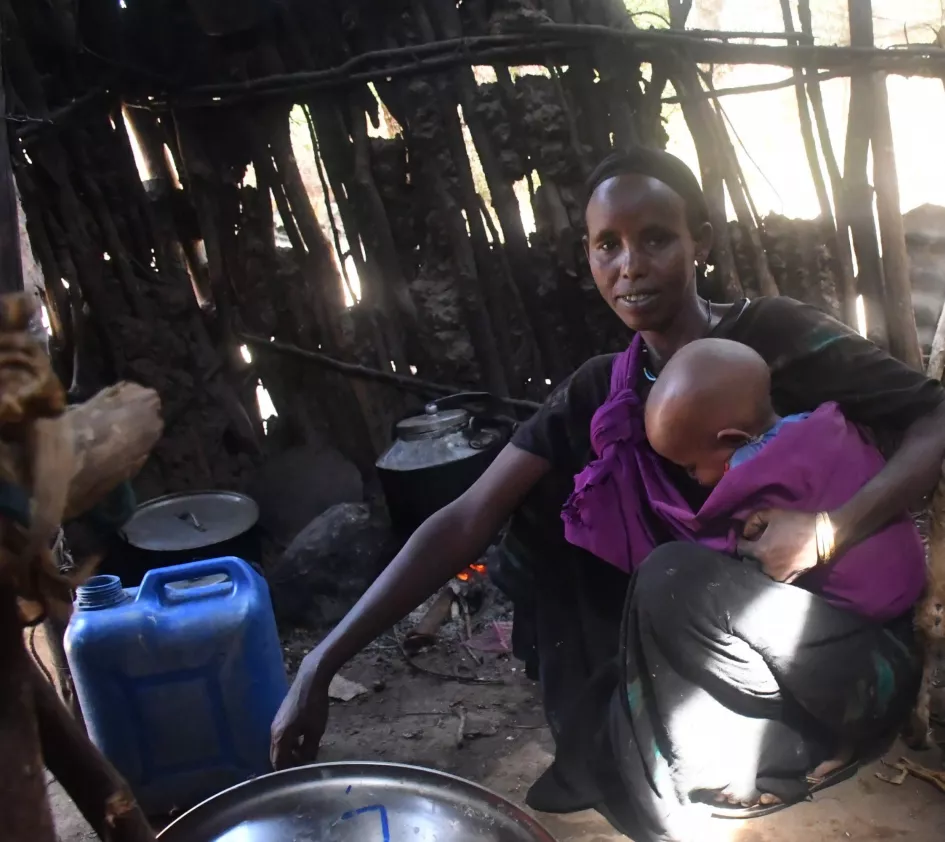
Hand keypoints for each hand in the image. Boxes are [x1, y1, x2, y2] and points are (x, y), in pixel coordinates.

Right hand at [270, 654, 331, 770]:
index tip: (299, 777)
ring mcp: (276, 722)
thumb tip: (307, 763)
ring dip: (289, 752)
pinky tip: (303, 740)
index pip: (279, 764)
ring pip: (279, 745)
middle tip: (303, 767)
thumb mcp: (316, 731)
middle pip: (276, 755)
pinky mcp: (281, 716)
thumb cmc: (314, 705)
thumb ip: (310, 750)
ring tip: (306, 754)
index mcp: (280, 737)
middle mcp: (273, 731)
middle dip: (288, 763)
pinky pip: (282, 735)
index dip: (288, 772)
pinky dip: (290, 742)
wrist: (310, 679)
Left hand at [735, 508, 818, 583]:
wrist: (822, 536)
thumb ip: (752, 521)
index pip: (740, 549)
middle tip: (759, 545)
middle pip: (749, 561)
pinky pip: (774, 576)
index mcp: (760, 551)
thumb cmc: (795, 523)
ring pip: (761, 570)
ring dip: (761, 563)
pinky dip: (773, 570)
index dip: (743, 541)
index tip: (748, 537)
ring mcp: (777, 576)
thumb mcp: (771, 514)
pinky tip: (779, 561)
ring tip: (770, 554)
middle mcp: (766, 567)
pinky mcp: (789, 580)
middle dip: (751, 553)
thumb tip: (746, 532)